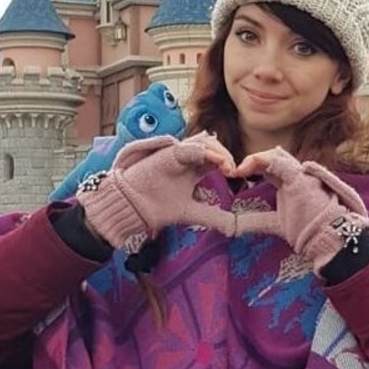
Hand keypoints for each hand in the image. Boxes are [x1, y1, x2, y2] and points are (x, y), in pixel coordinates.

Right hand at [78, 132, 236, 250]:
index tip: (237, 177)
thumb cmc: (155, 207)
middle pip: (213, 146)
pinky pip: (191, 147)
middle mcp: (186, 158)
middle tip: (234, 171)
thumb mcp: (191, 213)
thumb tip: (234, 227)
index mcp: (192, 169)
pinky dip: (206, 152)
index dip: (228, 164)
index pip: (216, 159)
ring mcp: (177, 153)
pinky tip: (217, 162)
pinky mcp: (169, 153)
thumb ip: (212, 216)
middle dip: (226, 156)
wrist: (131, 208)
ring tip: (227, 166)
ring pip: (204, 141)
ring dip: (219, 151)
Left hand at [231, 148, 368, 270]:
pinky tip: (245, 167)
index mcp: (291, 183)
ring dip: (254, 159)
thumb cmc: (308, 232)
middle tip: (233, 171)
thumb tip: (233, 225)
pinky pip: (278, 162)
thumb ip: (256, 221)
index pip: (270, 168)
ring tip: (238, 169)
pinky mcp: (300, 178)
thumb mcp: (276, 224)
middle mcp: (297, 174)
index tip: (234, 175)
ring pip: (275, 156)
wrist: (329, 238)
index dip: (252, 168)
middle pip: (272, 158)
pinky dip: (260, 160)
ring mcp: (301, 174)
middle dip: (252, 161)